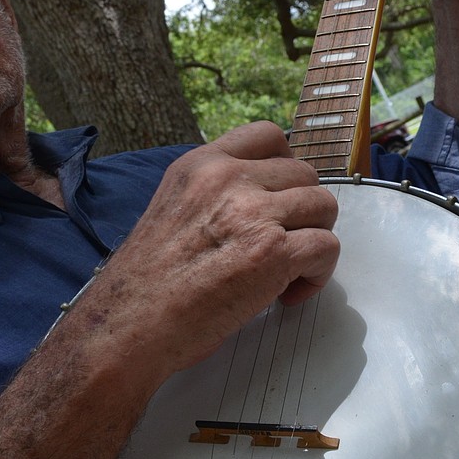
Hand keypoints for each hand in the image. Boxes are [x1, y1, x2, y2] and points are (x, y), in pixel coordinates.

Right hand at [89, 122, 339, 385]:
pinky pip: (327, 247)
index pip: (266, 134)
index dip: (286, 164)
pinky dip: (318, 274)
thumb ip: (214, 193)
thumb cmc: (146, 282)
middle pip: (304, 172)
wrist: (131, 323)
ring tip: (288, 270)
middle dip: (303, 210)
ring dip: (314, 239)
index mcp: (200, 165)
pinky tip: (288, 294)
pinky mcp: (275, 252)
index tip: (283, 194)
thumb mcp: (172, 207)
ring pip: (323, 206)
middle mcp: (228, 178)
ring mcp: (253, 212)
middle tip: (284, 243)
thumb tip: (259, 200)